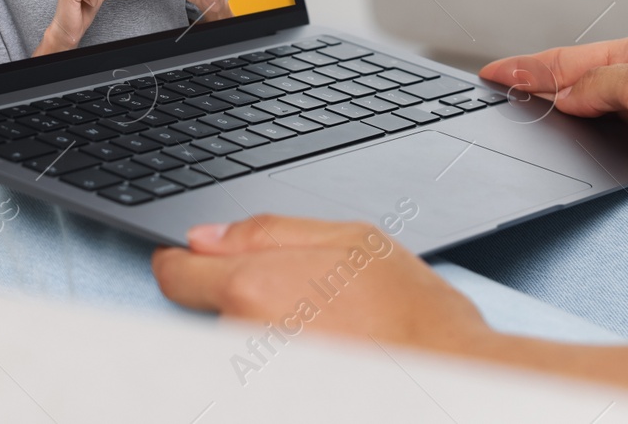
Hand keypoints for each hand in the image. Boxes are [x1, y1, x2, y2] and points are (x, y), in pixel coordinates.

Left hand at [153, 215, 489, 352]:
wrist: (451, 376)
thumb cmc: (412, 313)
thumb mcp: (351, 238)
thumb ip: (268, 231)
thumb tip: (207, 237)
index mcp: (254, 286)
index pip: (176, 274)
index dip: (181, 262)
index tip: (188, 262)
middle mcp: (244, 338)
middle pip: (213, 310)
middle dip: (246, 298)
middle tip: (307, 298)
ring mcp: (256, 377)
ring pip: (239, 343)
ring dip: (271, 334)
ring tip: (330, 331)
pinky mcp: (275, 395)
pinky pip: (262, 371)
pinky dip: (286, 361)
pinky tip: (329, 354)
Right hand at [480, 33, 627, 225]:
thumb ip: (596, 87)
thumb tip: (565, 100)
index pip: (570, 59)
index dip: (527, 67)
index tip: (491, 73)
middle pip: (579, 89)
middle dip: (539, 92)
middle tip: (497, 95)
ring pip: (595, 125)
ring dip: (565, 126)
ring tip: (524, 125)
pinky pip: (614, 157)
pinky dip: (590, 156)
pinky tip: (573, 161)